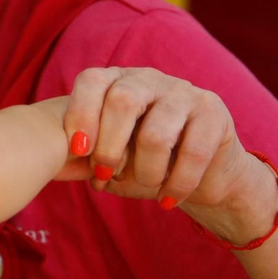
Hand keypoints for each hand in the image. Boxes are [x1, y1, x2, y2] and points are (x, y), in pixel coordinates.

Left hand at [60, 67, 256, 221]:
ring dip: (146, 171)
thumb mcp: (111, 159)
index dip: (80, 114)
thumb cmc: (143, 163)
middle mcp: (148, 79)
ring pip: (156, 134)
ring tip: (147, 186)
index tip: (77, 150)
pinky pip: (192, 153)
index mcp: (117, 81)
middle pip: (122, 100)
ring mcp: (184, 92)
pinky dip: (176, 184)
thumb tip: (63, 164)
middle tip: (105, 174)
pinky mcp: (214, 113)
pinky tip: (168, 199)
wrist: (200, 175)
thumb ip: (88, 157)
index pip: (91, 81)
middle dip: (109, 146)